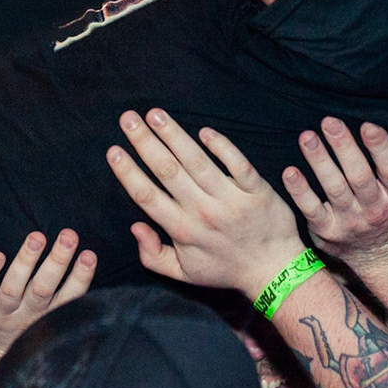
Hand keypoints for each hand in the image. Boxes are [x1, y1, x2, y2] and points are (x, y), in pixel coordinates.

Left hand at [0, 230, 96, 365]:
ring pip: (12, 289)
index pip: (68, 298)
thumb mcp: (48, 319)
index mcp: (46, 316)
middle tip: (69, 235)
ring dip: (25, 262)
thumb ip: (64, 295)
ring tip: (37, 237)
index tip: (89, 255)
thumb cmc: (26, 328)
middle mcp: (25, 315)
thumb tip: (88, 258)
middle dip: (57, 262)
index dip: (80, 278)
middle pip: (42, 289)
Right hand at [108, 108, 305, 297]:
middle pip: (168, 171)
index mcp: (183, 230)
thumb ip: (153, 255)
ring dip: (174, 135)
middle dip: (145, 142)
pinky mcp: (257, 191)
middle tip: (128, 118)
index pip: (147, 196)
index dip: (128, 172)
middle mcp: (204, 212)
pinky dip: (221, 146)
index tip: (113, 150)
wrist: (273, 271)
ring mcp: (231, 199)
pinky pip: (237, 163)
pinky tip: (203, 131)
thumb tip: (135, 227)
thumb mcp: (184, 273)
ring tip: (155, 114)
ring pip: (197, 161)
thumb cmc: (225, 269)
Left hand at [284, 119, 387, 265]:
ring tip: (307, 136)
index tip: (368, 125)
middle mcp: (375, 210)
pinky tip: (289, 171)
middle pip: (359, 177)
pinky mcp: (327, 231)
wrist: (381, 257)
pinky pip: (311, 209)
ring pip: (333, 189)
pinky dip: (300, 191)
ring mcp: (350, 222)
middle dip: (344, 148)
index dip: (381, 148)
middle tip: (329, 121)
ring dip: (319, 162)